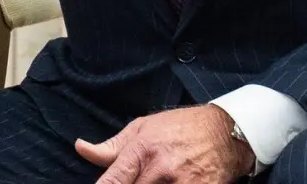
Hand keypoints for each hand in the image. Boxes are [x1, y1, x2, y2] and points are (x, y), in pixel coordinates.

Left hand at [75, 105, 255, 183]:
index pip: (114, 179)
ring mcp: (182, 183)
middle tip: (133, 180)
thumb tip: (81, 148)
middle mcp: (161, 169)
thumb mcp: (141, 127)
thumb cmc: (179, 127)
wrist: (225, 132)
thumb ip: (111, 146)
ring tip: (151, 181)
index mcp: (143, 149)